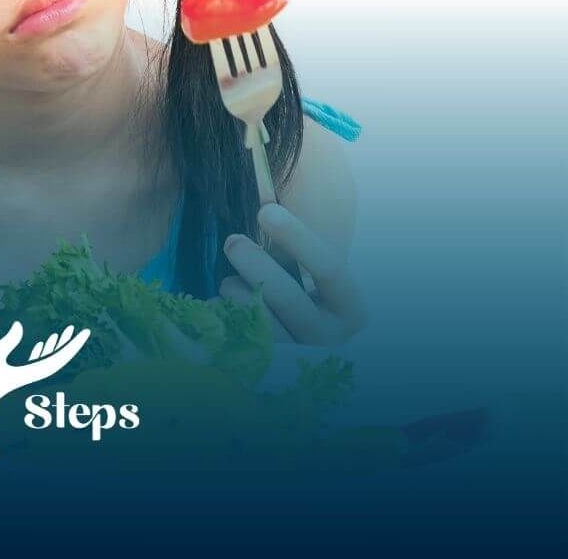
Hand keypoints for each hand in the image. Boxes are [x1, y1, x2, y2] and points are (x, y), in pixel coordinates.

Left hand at [216, 203, 368, 345]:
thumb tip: (264, 200)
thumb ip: (291, 243)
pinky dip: (218, 311)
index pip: (330, 268)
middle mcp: (329, 340)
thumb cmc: (298, 296)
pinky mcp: (261, 370)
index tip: (267, 210)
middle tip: (232, 240)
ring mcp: (296, 360)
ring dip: (235, 291)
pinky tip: (222, 307)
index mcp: (350, 310)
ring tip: (232, 284)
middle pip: (289, 298)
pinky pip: (227, 333)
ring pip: (255, 318)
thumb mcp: (306, 272)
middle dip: (256, 264)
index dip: (298, 237)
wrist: (291, 347)